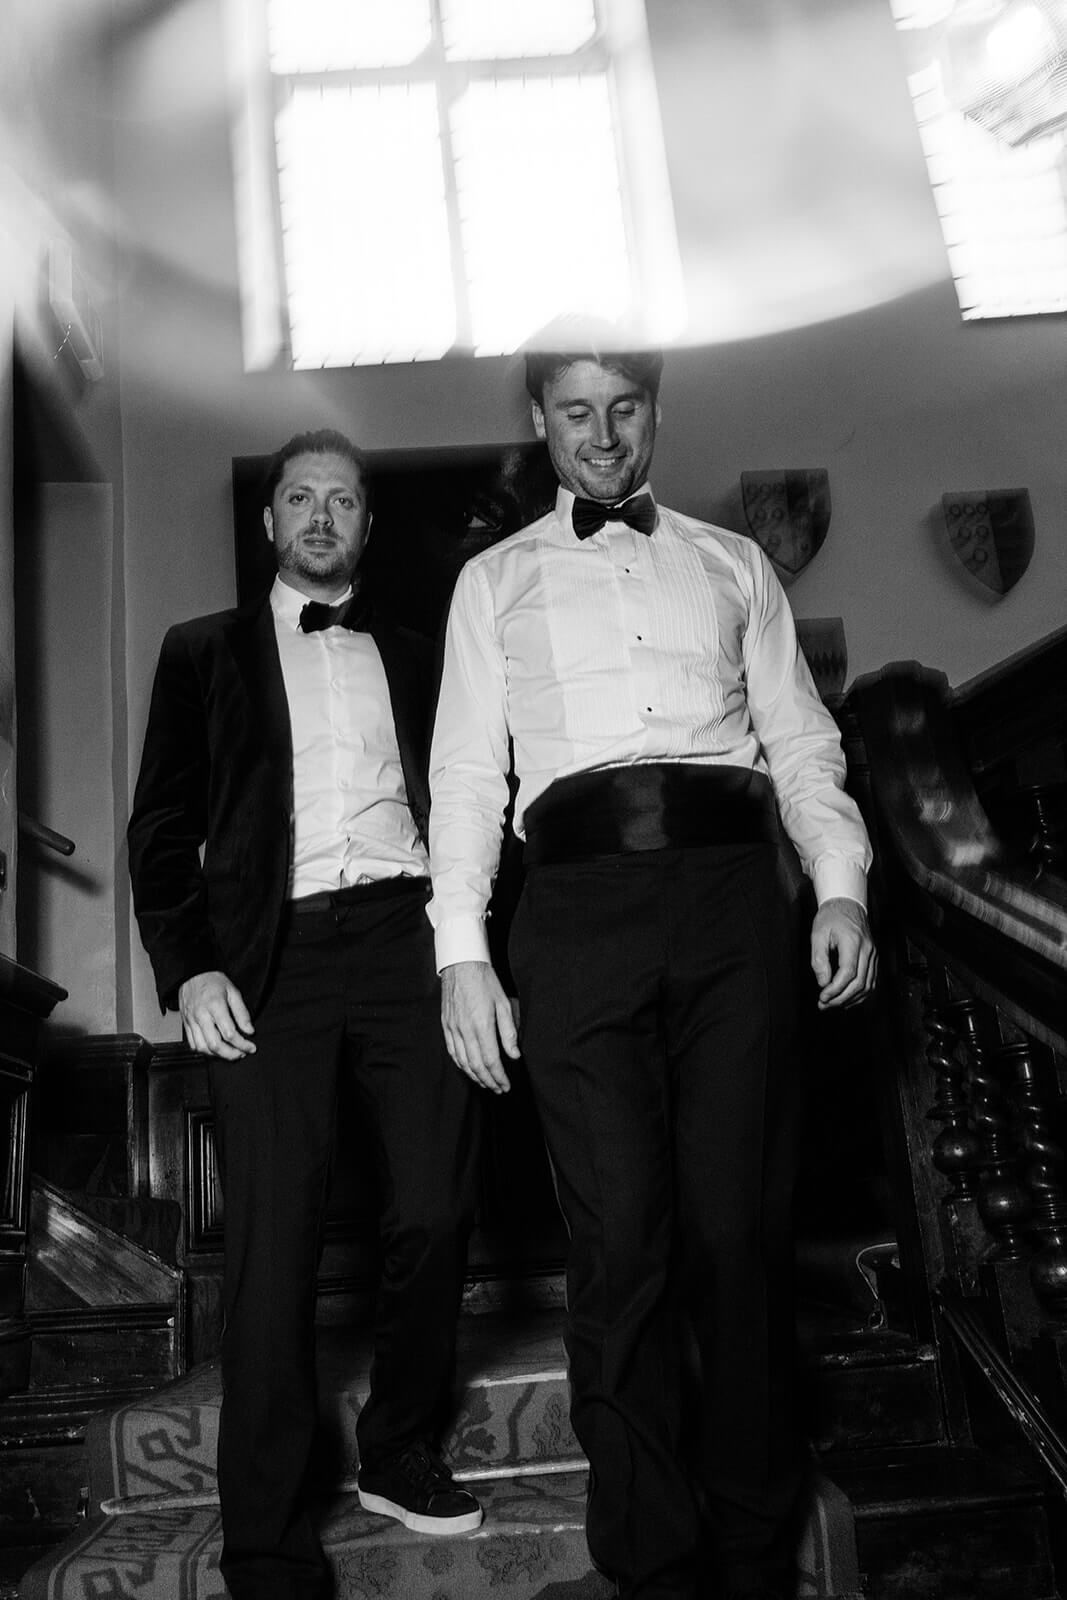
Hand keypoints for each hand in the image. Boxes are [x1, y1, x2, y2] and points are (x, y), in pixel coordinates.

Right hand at [179, 971, 255, 1058]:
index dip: (242, 1044)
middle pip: (215, 1044)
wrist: (191, 973)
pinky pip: (193, 1044)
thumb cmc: (212, 980)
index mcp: (215, 1006)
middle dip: (231, 1054)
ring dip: (218, 1055)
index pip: (229, 1033)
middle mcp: (201, 1015)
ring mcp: (191, 1021)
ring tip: (230, 1053)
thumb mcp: (233, 991)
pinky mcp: (185, 1024)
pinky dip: (204, 1051)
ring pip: (202, 1047)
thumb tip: (249, 1030)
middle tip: (242, 1054)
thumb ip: (242, 1013)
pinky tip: (215, 1049)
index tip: (251, 1047)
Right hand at [441, 961, 519, 1093]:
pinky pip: (452, 1052)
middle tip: (499, 1089)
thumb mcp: (504, 1003)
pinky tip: (469, 1069)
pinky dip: (461, 1065)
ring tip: (486, 1083)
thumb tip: (514, 1055)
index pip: (491, 1061)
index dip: (499, 1076)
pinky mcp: (446, 1025)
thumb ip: (509, 1031)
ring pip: (463, 1062)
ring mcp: (453, 1028)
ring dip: (475, 1076)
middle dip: (488, 1081)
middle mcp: (465, 1030)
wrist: (461, 964)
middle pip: (476, 1066)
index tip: (506, 1085)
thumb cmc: (485, 981)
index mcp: (482, 1025)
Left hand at [811, 899, 876, 1009]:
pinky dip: (860, 994)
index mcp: (853, 942)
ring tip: (832, 1004)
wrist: (847, 904)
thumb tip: (823, 982)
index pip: (848, 973)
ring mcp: (873, 955)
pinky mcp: (874, 958)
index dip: (835, 989)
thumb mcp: (818, 934)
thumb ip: (819, 959)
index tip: (822, 997)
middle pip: (859, 982)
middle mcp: (867, 950)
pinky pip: (871, 981)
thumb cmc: (831, 917)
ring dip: (850, 999)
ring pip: (868, 985)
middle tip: (824, 1005)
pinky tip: (847, 999)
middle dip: (841, 998)